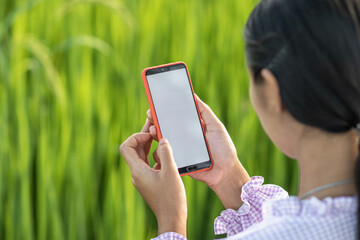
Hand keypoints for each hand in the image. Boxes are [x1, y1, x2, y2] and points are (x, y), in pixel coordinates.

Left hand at [119, 120, 186, 236]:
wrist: (172, 219)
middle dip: (145, 137)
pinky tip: (167, 155)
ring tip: (162, 137)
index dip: (135, 136)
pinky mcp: (150, 181)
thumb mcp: (170, 172)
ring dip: (151, 145)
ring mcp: (143, 178)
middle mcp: (137, 173)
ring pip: (143, 156)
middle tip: (155, 127)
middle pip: (135, 149)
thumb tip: (162, 139)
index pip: (126, 147)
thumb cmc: (171, 198)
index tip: (149, 134)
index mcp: (137, 171)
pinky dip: (156, 156)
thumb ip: (166, 153)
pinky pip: (149, 164)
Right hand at [147, 96, 250, 208]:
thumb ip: (205, 112)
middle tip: (150, 113)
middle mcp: (183, 138)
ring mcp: (179, 150)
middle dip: (155, 120)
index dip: (166, 111)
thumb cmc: (224, 148)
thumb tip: (194, 96)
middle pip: (166, 128)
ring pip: (162, 141)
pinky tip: (159, 144)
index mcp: (191, 129)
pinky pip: (165, 157)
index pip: (175, 117)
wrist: (226, 172)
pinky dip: (159, 151)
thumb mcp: (216, 127)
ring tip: (153, 128)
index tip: (157, 103)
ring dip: (155, 133)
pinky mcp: (178, 162)